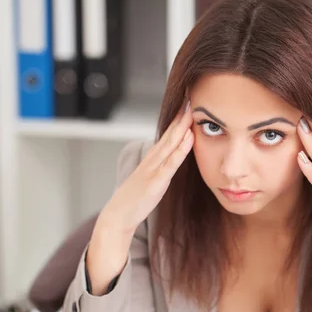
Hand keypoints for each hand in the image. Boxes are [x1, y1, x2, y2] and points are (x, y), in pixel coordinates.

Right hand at [86, 101, 192, 294]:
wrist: (118, 215)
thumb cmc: (135, 199)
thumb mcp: (151, 179)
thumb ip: (161, 169)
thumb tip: (172, 160)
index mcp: (152, 160)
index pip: (168, 135)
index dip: (179, 119)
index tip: (190, 104)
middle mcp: (152, 160)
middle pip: (170, 134)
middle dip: (181, 115)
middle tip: (192, 96)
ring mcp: (153, 169)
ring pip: (170, 143)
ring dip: (181, 126)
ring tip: (192, 110)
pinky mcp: (155, 181)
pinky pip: (170, 163)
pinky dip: (180, 149)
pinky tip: (188, 138)